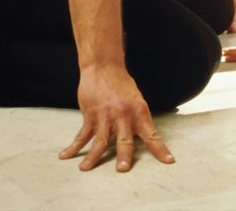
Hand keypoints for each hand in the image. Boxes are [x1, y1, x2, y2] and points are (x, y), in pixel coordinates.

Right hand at [58, 63, 174, 171]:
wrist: (103, 66)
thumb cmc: (122, 85)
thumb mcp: (136, 100)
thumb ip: (137, 121)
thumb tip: (140, 141)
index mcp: (139, 112)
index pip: (152, 134)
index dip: (160, 149)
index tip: (169, 161)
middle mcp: (123, 115)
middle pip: (124, 139)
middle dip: (123, 155)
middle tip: (122, 169)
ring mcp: (105, 116)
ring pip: (100, 140)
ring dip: (93, 156)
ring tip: (86, 169)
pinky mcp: (90, 115)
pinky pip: (82, 134)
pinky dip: (73, 147)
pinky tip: (66, 155)